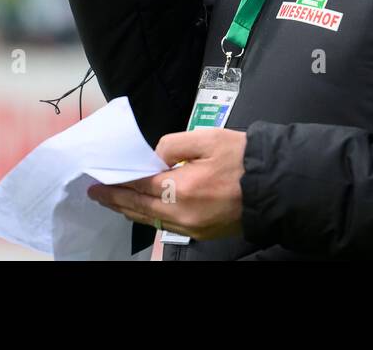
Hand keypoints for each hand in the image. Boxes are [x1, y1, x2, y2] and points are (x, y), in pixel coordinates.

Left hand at [88, 129, 246, 241]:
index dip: (118, 182)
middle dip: (116, 200)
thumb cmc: (242, 158)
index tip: (99, 181)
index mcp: (181, 187)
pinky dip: (151, 217)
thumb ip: (173, 144)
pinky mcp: (202, 233)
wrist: (275, 186)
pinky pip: (168, 226)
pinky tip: (145, 209)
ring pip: (152, 220)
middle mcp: (182, 213)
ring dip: (131, 210)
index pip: (139, 185)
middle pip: (139, 208)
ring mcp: (192, 227)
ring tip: (115, 202)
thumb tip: (154, 157)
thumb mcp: (207, 138)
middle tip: (97, 195)